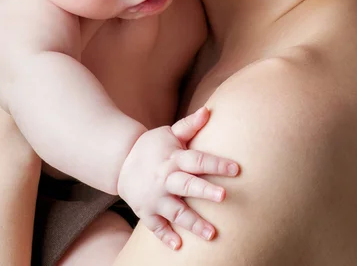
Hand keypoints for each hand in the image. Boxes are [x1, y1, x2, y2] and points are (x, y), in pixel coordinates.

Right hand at [117, 106, 238, 249]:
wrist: (120, 161)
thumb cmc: (152, 146)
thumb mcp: (169, 133)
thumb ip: (189, 126)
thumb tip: (208, 110)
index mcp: (174, 159)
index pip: (198, 160)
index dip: (217, 164)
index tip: (236, 169)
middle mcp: (165, 179)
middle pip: (187, 185)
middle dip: (204, 191)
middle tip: (223, 197)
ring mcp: (155, 198)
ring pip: (175, 211)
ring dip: (193, 223)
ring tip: (211, 233)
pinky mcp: (146, 212)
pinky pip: (156, 227)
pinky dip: (166, 237)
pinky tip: (179, 246)